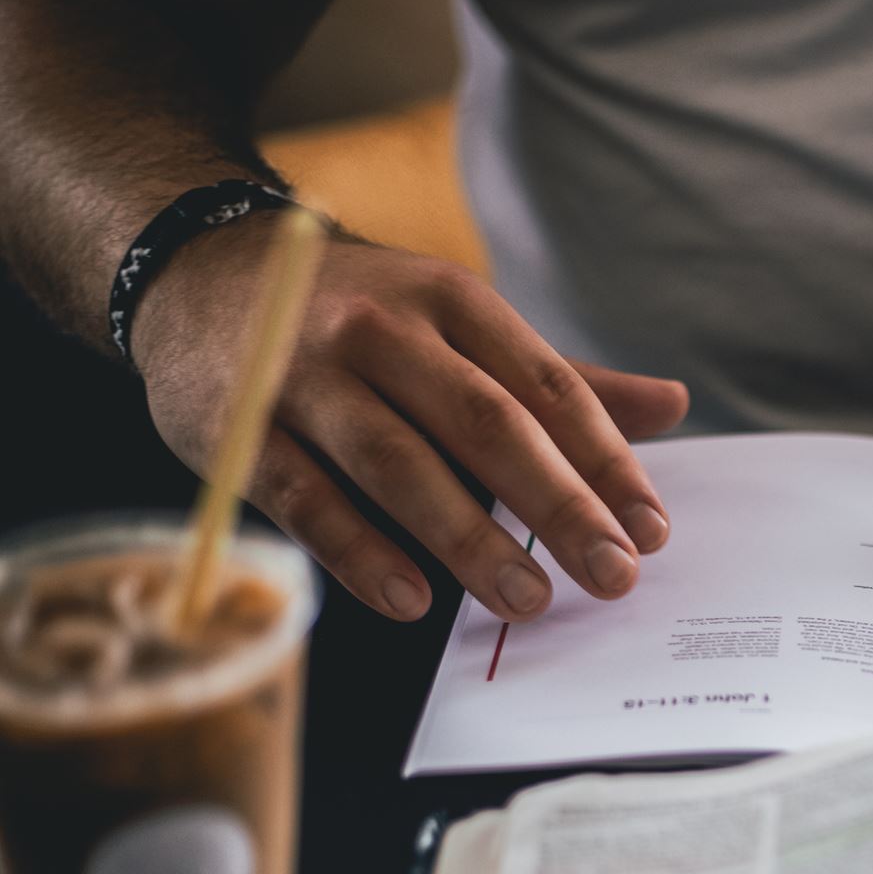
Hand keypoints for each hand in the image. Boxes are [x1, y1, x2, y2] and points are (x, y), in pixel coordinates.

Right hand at [132, 219, 688, 620]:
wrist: (196, 274)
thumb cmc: (362, 317)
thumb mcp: (462, 324)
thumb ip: (563, 379)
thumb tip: (673, 406)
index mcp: (453, 301)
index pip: (549, 387)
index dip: (607, 461)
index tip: (654, 529)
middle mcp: (383, 329)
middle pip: (486, 424)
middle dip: (559, 505)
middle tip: (615, 575)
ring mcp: (306, 377)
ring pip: (399, 462)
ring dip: (470, 538)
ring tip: (529, 599)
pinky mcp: (240, 431)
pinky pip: (307, 498)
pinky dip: (359, 552)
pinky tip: (412, 599)